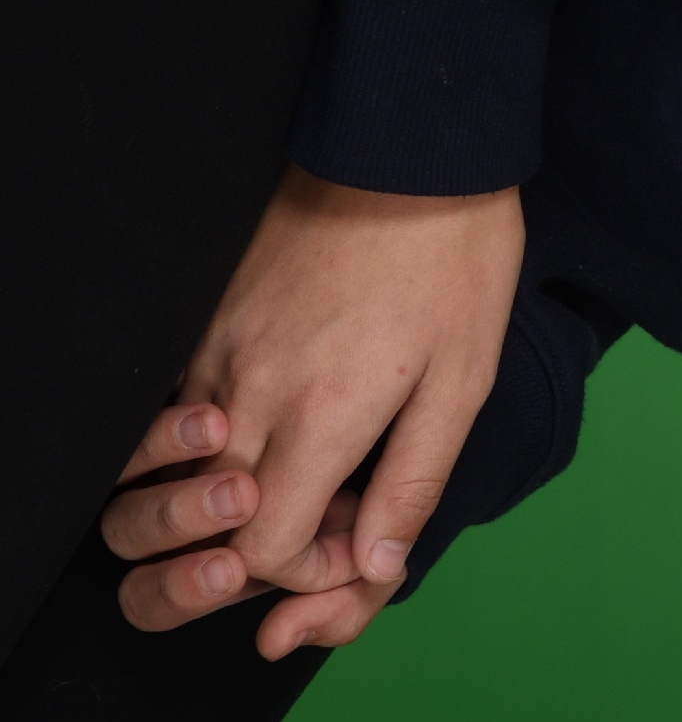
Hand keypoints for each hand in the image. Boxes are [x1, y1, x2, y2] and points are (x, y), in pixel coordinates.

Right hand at [98, 166, 522, 657]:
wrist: (407, 151)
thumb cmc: (453, 263)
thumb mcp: (463, 381)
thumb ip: (412, 484)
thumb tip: (378, 568)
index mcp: (316, 418)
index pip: (261, 551)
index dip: (306, 570)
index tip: (356, 540)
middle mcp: (245, 394)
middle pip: (207, 524)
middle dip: (260, 550)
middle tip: (329, 523)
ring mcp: (211, 356)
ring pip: (181, 471)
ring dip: (229, 499)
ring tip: (302, 474)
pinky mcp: (199, 324)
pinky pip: (178, 413)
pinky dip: (212, 444)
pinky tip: (274, 424)